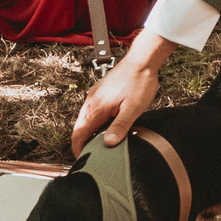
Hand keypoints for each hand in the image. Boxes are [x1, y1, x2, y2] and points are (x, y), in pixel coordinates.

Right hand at [72, 29, 172, 150]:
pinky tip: (108, 125)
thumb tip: (108, 144)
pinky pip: (92, 111)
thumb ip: (120, 126)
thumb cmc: (139, 83)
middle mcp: (91, 102)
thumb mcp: (133, 108)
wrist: (142, 60)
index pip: (79, 134)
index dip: (79, 149)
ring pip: (86, 119)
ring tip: (102, 143)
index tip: (83, 160)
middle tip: (94, 155)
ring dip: (91, 132)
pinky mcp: (100, 92)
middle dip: (83, 143)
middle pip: (80, 128)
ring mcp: (94, 95)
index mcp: (96, 108)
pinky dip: (96, 122)